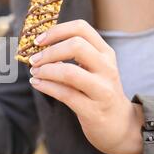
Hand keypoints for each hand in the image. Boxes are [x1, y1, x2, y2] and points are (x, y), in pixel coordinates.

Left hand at [29, 20, 143, 153]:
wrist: (119, 125)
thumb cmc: (97, 92)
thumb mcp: (93, 69)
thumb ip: (72, 56)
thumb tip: (39, 48)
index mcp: (105, 53)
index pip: (81, 28)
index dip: (56, 31)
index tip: (38, 40)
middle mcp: (107, 68)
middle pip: (76, 46)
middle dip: (49, 51)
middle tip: (34, 59)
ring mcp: (102, 89)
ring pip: (70, 72)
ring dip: (46, 71)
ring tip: (34, 72)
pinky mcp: (93, 110)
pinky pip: (65, 94)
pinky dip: (46, 86)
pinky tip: (36, 83)